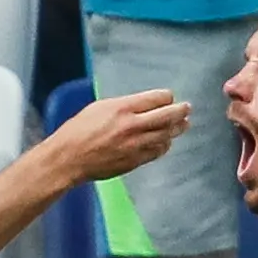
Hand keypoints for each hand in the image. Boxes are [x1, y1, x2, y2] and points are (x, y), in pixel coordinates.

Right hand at [45, 88, 194, 182]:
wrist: (69, 158)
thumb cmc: (78, 130)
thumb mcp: (100, 108)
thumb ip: (124, 106)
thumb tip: (144, 106)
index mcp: (122, 108)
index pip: (156, 99)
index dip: (167, 97)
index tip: (170, 97)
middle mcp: (132, 125)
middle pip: (167, 116)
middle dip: (181, 111)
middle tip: (187, 108)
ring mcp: (136, 145)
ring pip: (166, 135)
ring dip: (177, 129)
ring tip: (184, 124)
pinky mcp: (135, 161)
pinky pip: (158, 151)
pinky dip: (165, 145)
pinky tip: (167, 141)